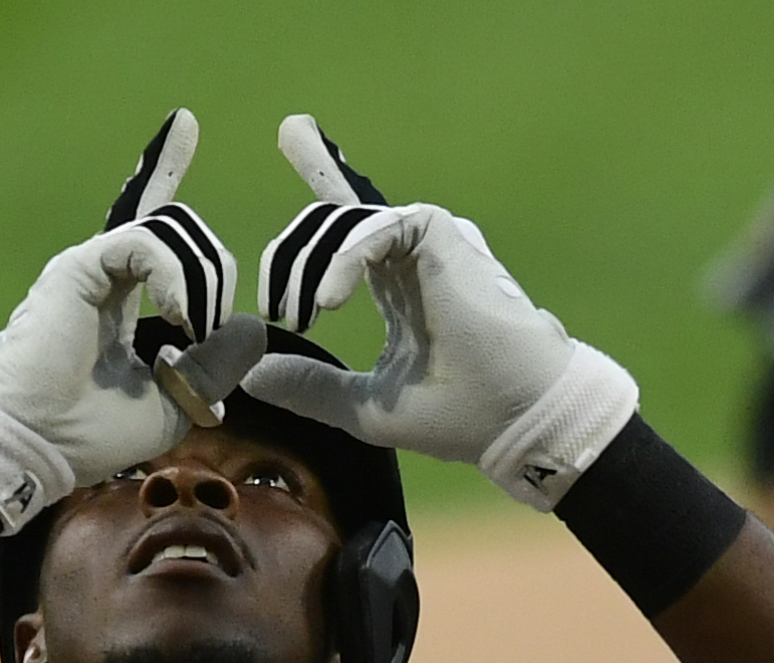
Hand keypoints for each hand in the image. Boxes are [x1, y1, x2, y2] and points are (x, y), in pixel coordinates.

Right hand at [0, 109, 265, 530]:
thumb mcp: (176, 402)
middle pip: (180, 227)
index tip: (184, 125)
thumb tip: (250, 324)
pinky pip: (147, 241)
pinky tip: (176, 316)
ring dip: (201, 281)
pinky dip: (176, 276)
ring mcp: (91, 266)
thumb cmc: (93, 434)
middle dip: (215, 272)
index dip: (164, 169)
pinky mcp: (79, 267)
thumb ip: (214, 365)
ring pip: (172, 230)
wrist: (38, 447)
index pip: (155, 229)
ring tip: (191, 329)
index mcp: (123, 299)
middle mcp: (106, 273)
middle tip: (207, 331)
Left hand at [244, 114, 637, 510]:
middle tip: (272, 305)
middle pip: (337, 214)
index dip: (322, 173)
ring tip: (295, 316)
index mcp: (400, 286)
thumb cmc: (460, 416)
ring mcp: (427, 242)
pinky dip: (341, 261)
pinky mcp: (439, 234)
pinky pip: (372, 228)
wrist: (519, 416)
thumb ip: (314, 387)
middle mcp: (412, 256)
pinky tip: (327, 302)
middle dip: (292, 247)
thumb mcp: (368, 405)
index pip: (349, 230)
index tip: (291, 135)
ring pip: (343, 222)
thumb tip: (254, 376)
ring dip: (307, 267)